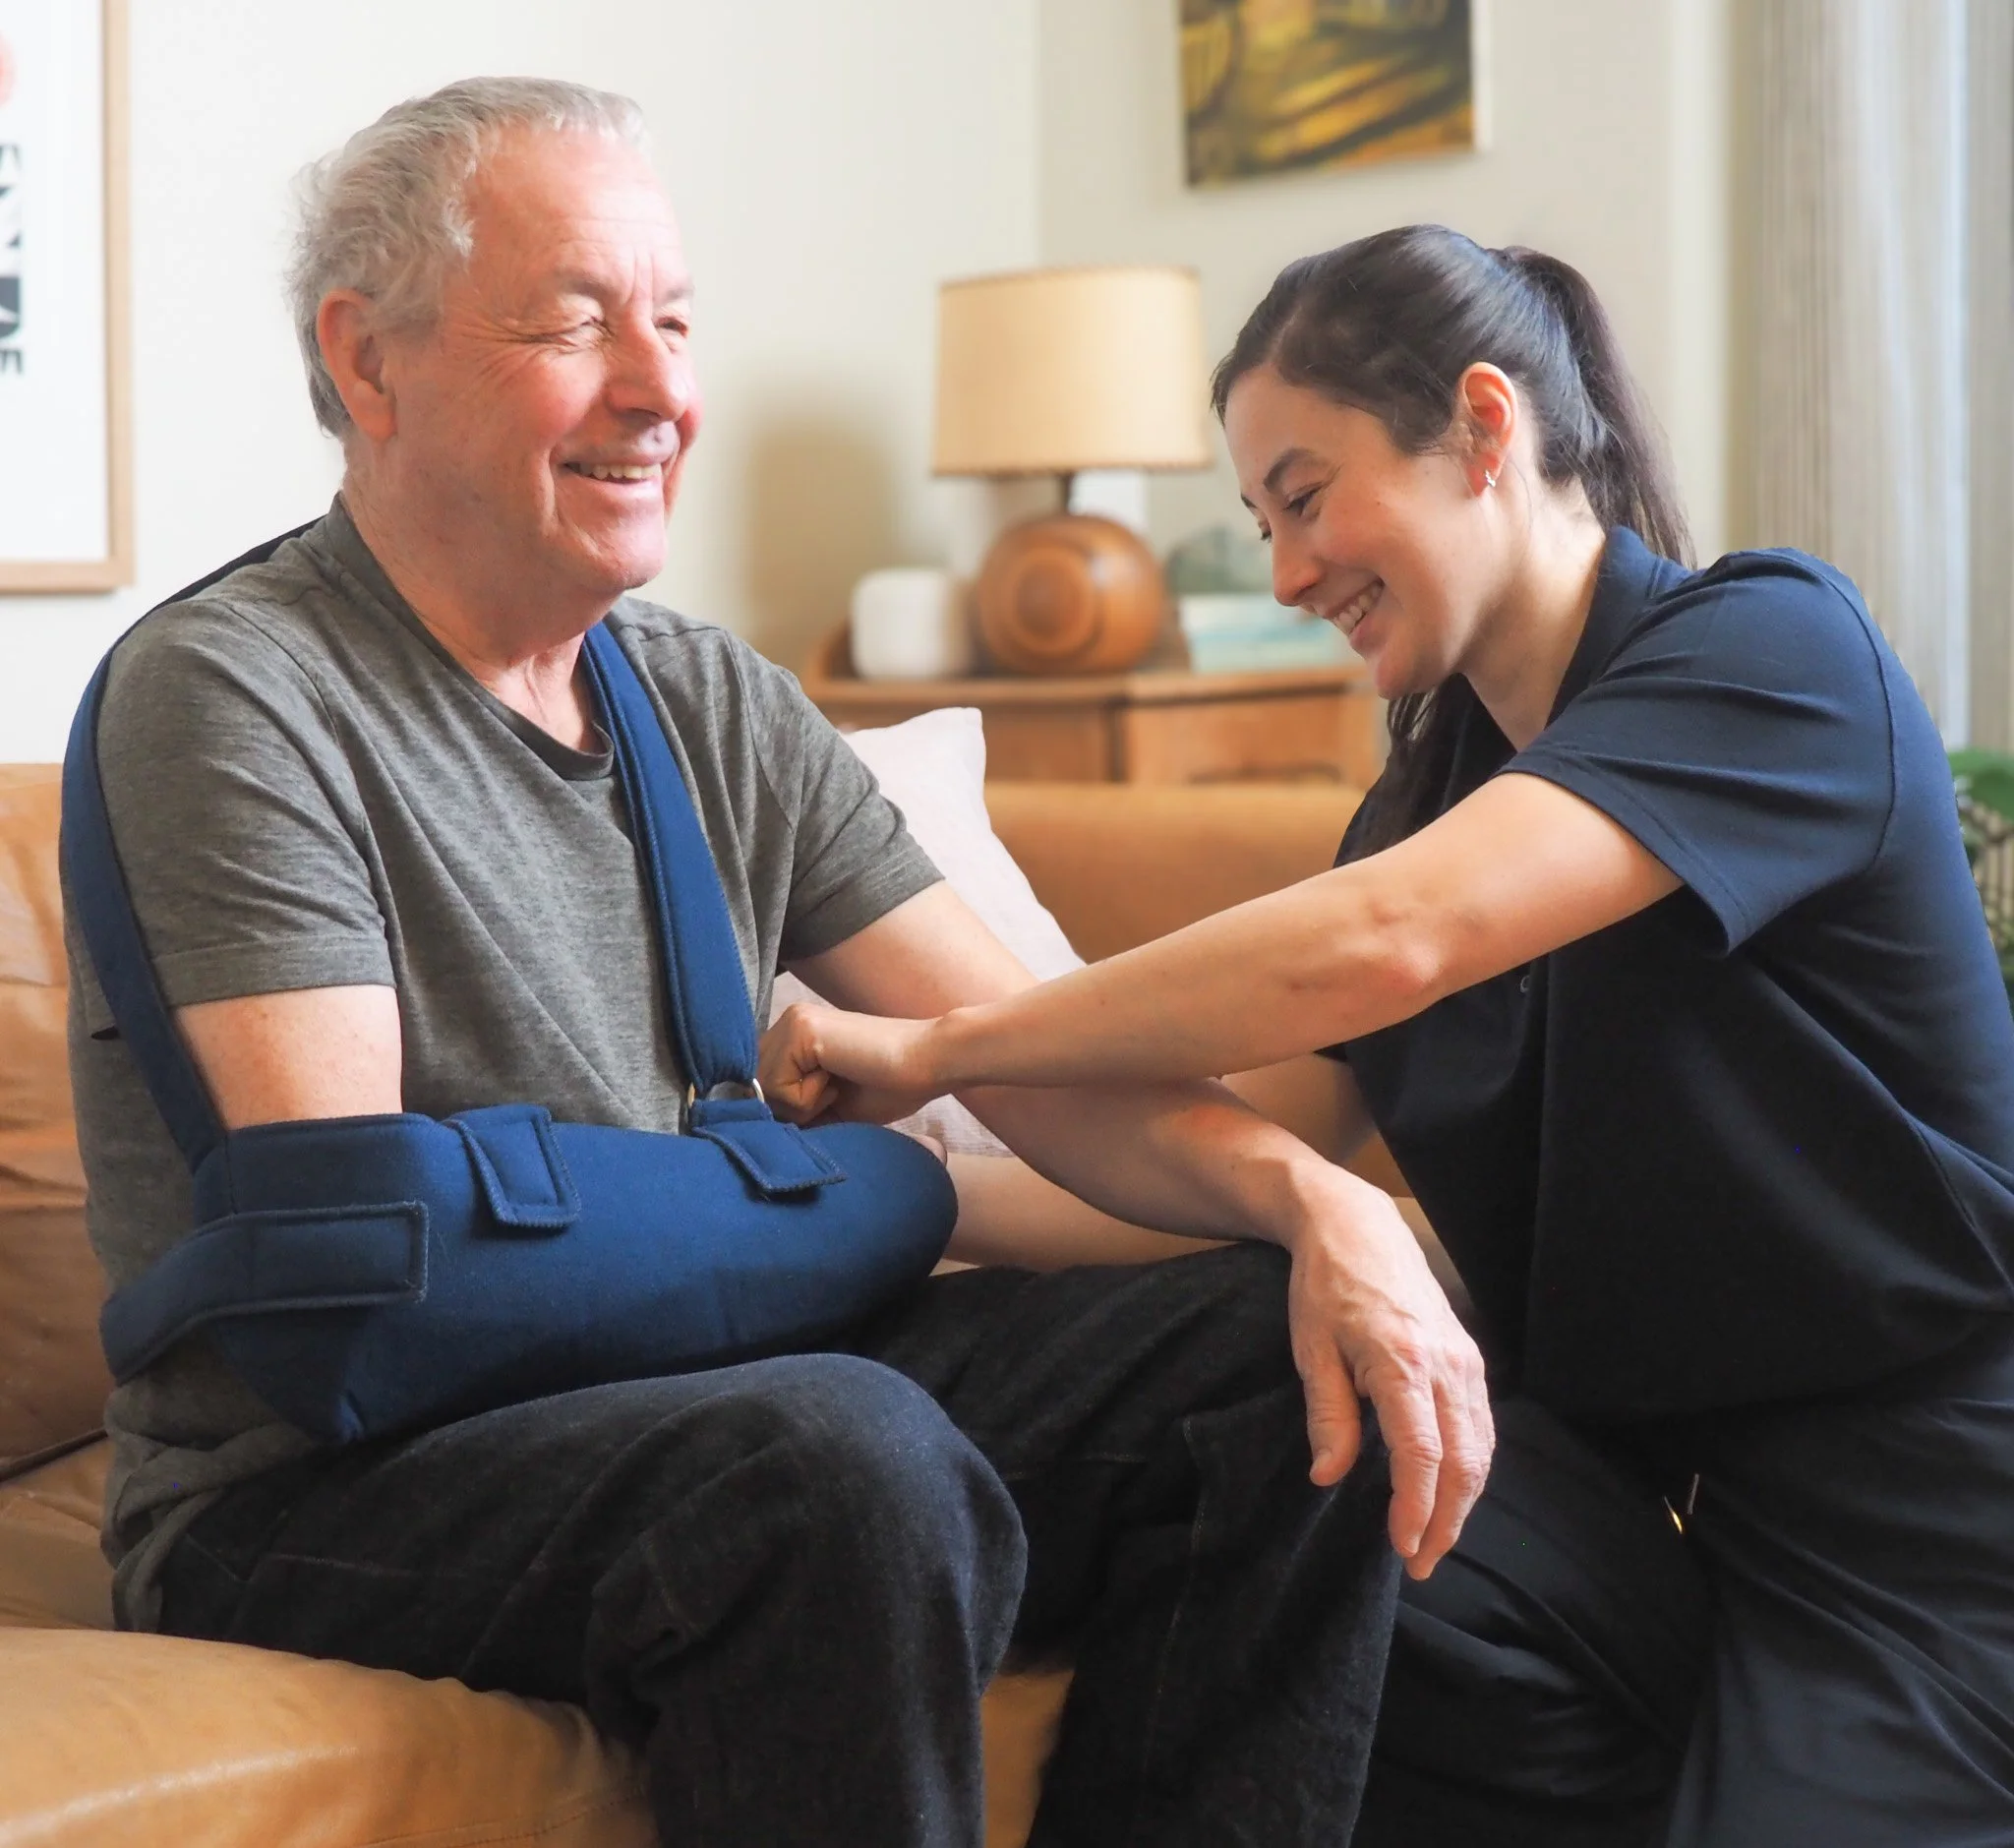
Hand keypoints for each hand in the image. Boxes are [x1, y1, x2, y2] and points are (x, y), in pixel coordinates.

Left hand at [759, 1001, 942, 1125]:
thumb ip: (794, 1110)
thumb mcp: (831, 1106)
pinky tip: (838, 1080)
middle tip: (835, 1094)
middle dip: (791, 1109)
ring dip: (801, 1105)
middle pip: (755, 1088)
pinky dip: (807, 1099)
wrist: (929, 1064)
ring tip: (838, 1087)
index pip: (761, 1085)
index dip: (786, 1110)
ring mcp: (793, 1021)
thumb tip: (757, 1130)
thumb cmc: (891, 1087)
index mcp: (796, 1035)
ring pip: (762, 1088)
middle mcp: (789, 1021)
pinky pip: (777, 1086)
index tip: (828, 1101)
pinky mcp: (801, 1029)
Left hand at [1284, 1173, 1493, 1579]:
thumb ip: (1328, 1416)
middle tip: (1420, 1564)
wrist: (1357, 1227)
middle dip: (1447, 1520)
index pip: (1423, 1454)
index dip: (1417, 1508)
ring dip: (1463, 1500)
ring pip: (1481, 1448)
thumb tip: (1328, 1478)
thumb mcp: (1311, 1350)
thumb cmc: (1325, 1287)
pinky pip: (1482, 1424)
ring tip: (1434, 1540)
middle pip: (1465, 1461)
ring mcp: (1465, 1359)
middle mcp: (1446, 1364)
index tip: (1404, 1549)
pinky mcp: (1469, 1357)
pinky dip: (1471, 1466)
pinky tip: (1449, 1491)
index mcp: (1403, 1361)